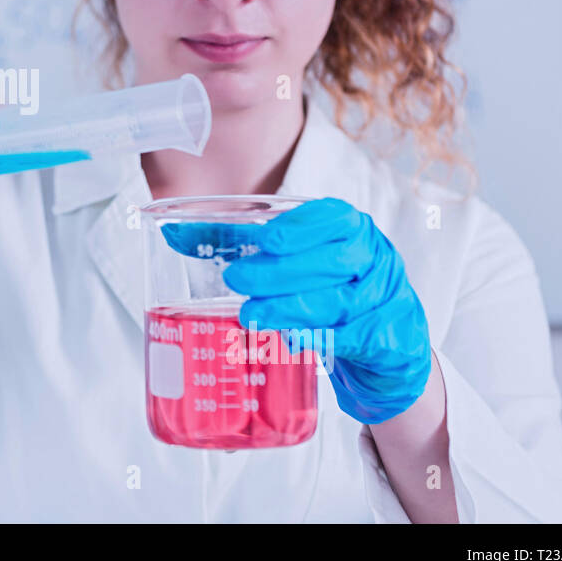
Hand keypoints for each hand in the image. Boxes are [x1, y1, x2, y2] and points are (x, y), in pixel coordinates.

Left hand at [161, 198, 431, 423]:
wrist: (387, 342)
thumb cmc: (327, 287)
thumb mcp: (291, 258)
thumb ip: (235, 242)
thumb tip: (171, 233)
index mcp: (349, 227)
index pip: (330, 218)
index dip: (297, 229)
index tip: (263, 240)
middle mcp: (372, 256)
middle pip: (331, 260)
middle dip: (280, 271)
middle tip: (236, 280)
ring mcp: (386, 297)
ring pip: (339, 301)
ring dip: (292, 308)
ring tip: (250, 316)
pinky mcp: (390, 337)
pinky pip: (355, 338)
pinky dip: (324, 339)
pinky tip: (294, 341)